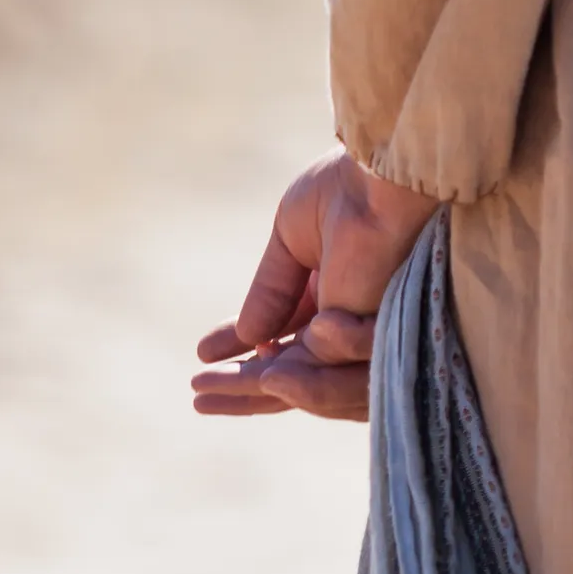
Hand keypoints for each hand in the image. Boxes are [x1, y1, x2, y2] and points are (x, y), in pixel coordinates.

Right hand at [190, 152, 441, 421]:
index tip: (204, 358)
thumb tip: (247, 335)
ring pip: (301, 382)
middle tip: (196, 391)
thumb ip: (271, 289)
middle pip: (289, 369)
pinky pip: (319, 375)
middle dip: (239, 382)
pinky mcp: (365, 346)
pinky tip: (256, 359)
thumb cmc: (345, 193)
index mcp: (333, 292)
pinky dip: (280, 374)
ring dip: (249, 387)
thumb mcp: (292, 238)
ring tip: (204, 383)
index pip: (284, 334)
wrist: (376, 182)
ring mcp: (357, 336)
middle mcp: (348, 320)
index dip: (243, 348)